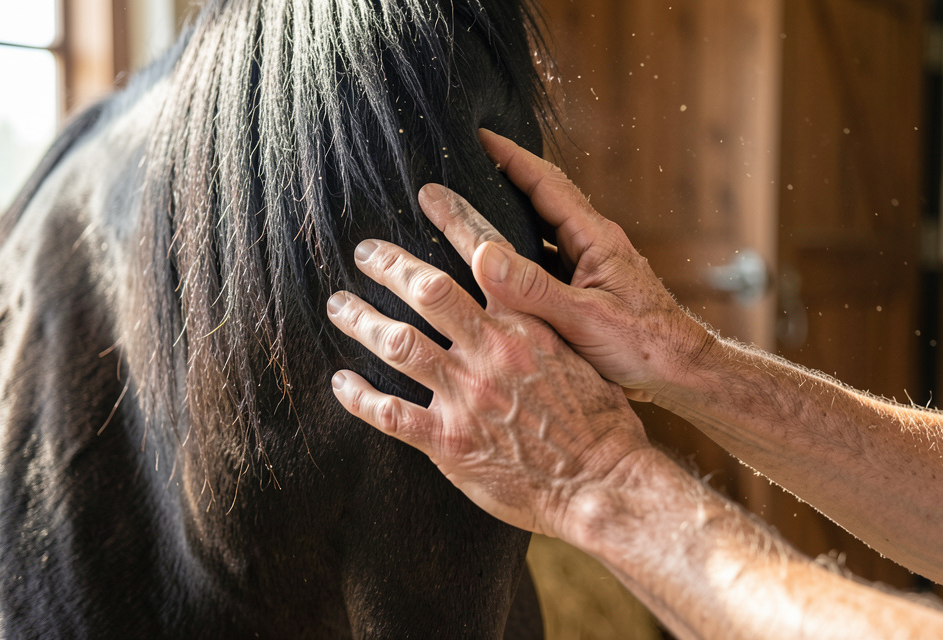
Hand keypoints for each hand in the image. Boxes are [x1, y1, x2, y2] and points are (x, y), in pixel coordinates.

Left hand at [326, 228, 652, 539]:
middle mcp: (491, 351)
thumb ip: (540, 328)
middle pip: (427, 290)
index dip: (454, 220)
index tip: (428, 196)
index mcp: (526, 325)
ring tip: (339, 306)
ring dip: (361, 320)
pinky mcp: (448, 441)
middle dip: (389, 266)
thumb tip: (519, 304)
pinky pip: (389, 412)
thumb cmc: (602, 423)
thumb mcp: (579, 358)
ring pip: (398, 343)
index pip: (486, 256)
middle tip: (364, 252)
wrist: (603, 482)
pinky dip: (358, 395)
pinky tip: (341, 383)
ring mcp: (466, 395)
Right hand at [462, 129, 712, 402]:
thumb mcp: (584, 318)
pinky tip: (499, 267)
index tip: (477, 135)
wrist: (681, 372)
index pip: (546, 182)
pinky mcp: (591, 288)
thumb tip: (484, 254)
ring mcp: (593, 265)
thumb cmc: (644, 344)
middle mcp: (594, 243)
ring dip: (510, 218)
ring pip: (543, 230)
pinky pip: (548, 259)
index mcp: (595, 238)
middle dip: (504, 177)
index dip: (509, 156)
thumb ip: (532, 289)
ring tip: (472, 210)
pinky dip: (521, 254)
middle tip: (466, 166)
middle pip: (542, 198)